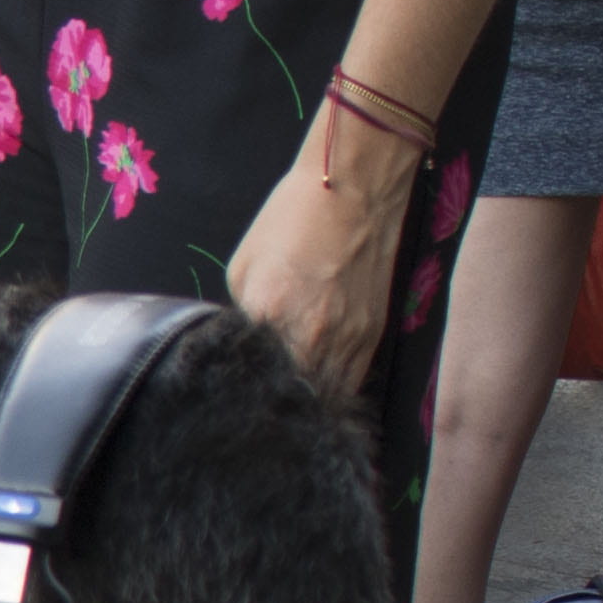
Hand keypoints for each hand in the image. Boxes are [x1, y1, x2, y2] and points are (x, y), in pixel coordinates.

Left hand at [222, 133, 415, 404]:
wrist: (355, 190)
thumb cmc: (291, 220)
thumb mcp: (243, 268)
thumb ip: (241, 317)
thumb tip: (243, 349)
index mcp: (271, 315)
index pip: (251, 378)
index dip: (240, 395)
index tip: (230, 401)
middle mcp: (312, 336)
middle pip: (290, 398)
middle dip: (273, 408)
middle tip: (256, 412)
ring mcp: (347, 341)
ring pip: (323, 400)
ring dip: (304, 407)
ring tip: (286, 410)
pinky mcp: (372, 339)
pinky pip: (351, 385)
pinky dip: (331, 393)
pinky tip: (316, 392)